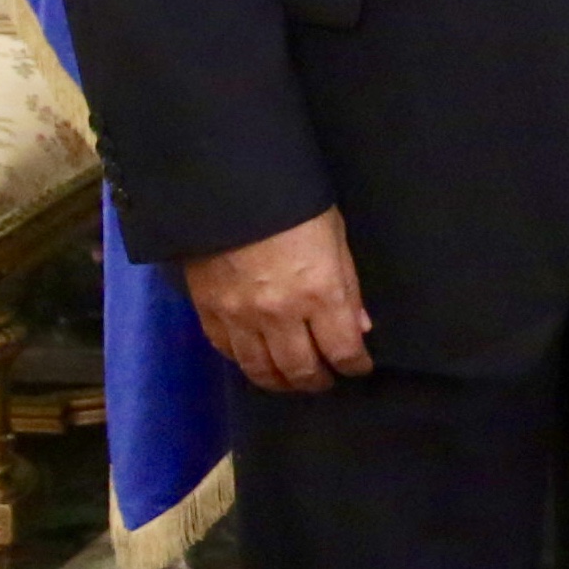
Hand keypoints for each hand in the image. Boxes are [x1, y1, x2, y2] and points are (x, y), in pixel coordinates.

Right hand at [184, 209, 373, 394]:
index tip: (359, 367)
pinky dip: (244, 361)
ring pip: (261, 369)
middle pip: (300, 369)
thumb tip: (359, 326)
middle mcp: (280, 313)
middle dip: (318, 380)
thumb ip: (348, 288)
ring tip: (292, 379)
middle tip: (325, 379)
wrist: (226, 187)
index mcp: (320, 293)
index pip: (342, 351)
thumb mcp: (335, 238)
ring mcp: (240, 315)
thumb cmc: (293, 205)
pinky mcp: (209, 310)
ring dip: (281, 381)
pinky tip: (256, 360)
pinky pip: (227, 351)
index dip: (355, 365)